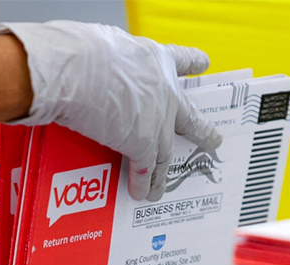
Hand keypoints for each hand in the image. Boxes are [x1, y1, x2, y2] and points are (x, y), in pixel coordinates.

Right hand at [0, 21, 221, 200]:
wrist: (76, 69)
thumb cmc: (81, 51)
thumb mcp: (104, 46)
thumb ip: (112, 61)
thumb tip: (95, 68)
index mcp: (154, 59)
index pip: (179, 59)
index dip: (192, 62)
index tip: (204, 63)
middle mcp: (163, 90)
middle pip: (188, 116)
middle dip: (201, 131)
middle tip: (213, 139)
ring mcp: (157, 121)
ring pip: (167, 152)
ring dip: (165, 172)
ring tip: (164, 186)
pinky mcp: (142, 144)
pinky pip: (146, 169)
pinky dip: (143, 183)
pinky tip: (142, 193)